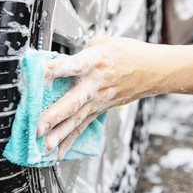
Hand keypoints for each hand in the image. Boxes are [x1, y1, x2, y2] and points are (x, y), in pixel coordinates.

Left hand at [36, 37, 158, 158]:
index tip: (43, 72)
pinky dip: (71, 140)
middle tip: (38, 126)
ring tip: (45, 147)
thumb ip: (81, 50)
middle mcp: (96, 83)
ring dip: (60, 133)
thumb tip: (66, 58)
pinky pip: (84, 125)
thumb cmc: (130, 54)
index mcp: (96, 61)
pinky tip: (59, 151)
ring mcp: (98, 100)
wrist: (153, 70)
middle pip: (74, 100)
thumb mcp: (104, 42)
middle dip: (55, 115)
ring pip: (77, 119)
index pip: (75, 64)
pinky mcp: (101, 109)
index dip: (59, 68)